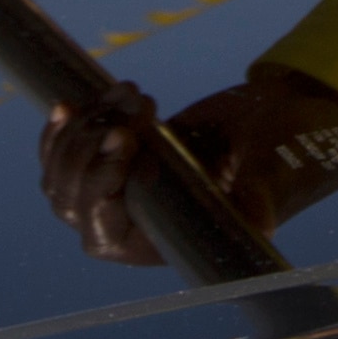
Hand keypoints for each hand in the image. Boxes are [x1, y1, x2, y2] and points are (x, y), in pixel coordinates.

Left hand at [43, 68, 337, 266]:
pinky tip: (70, 103)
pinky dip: (62, 129)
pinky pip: (62, 153)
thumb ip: (257, 201)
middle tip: (135, 108)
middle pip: (71, 200)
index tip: (125, 139)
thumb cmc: (277, 158)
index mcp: (160, 244)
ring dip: (86, 127)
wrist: (271, 123)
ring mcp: (113, 191)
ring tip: (133, 94)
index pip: (102, 232)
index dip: (99, 186)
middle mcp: (129, 226)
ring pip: (61, 173)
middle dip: (91, 148)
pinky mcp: (108, 160)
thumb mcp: (268, 177)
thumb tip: (262, 227)